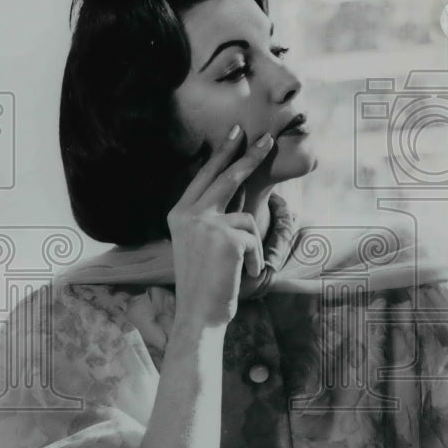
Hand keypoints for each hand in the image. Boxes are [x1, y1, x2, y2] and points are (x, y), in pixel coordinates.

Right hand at [166, 126, 273, 326]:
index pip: (204, 175)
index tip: (236, 132)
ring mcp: (205, 224)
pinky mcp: (226, 238)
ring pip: (247, 217)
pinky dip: (255, 260)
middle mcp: (187, 214)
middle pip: (226, 177)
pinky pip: (254, 240)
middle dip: (249, 156)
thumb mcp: (200, 243)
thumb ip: (211, 216)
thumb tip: (235, 184)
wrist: (198, 314)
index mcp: (178, 213)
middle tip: (268, 137)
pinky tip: (244, 275)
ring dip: (253, 247)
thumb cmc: (204, 283)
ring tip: (242, 268)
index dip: (221, 153)